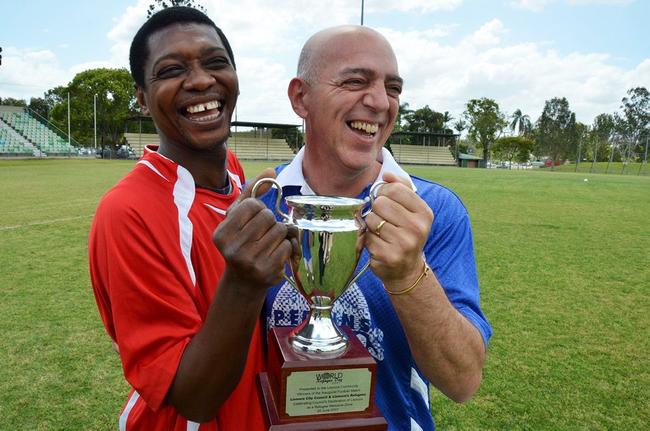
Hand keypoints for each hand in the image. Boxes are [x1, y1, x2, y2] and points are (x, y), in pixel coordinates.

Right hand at [213, 169, 297, 290]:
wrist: (244, 281)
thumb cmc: (241, 242)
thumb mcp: (239, 217)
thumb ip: (252, 192)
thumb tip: (271, 171)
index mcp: (221, 233)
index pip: (252, 205)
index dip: (258, 208)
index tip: (253, 220)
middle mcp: (233, 249)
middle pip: (267, 216)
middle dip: (270, 221)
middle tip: (262, 233)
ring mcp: (250, 262)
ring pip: (280, 230)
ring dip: (279, 234)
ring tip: (269, 243)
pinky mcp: (268, 271)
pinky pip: (288, 245)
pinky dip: (286, 246)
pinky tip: (275, 254)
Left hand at [363, 172, 432, 285]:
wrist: (407, 269)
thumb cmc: (406, 234)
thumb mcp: (411, 210)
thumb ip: (401, 187)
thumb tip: (386, 174)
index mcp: (424, 213)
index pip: (395, 189)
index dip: (383, 192)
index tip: (385, 200)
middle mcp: (417, 228)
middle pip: (380, 203)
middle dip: (377, 210)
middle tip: (384, 220)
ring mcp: (404, 243)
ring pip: (372, 219)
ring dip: (372, 226)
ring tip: (383, 234)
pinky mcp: (389, 256)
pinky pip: (367, 237)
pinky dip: (369, 240)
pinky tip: (380, 245)